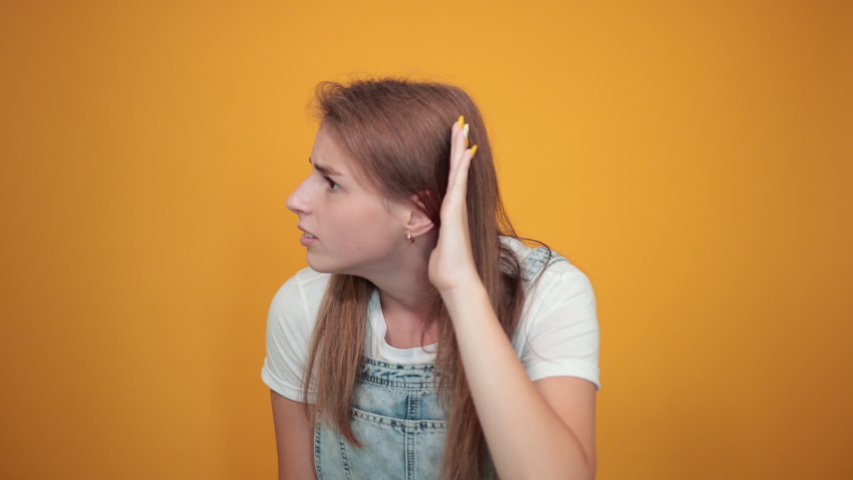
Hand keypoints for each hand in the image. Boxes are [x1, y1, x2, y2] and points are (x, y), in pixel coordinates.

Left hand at [428, 117, 480, 293]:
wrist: (455, 280)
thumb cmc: (444, 267)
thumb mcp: (433, 244)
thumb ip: (430, 233)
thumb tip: (420, 231)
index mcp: (450, 211)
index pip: (452, 179)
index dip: (453, 159)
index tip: (455, 141)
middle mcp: (456, 206)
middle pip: (458, 169)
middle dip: (458, 146)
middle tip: (460, 124)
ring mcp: (457, 207)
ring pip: (459, 171)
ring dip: (460, 148)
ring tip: (461, 127)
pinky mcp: (455, 211)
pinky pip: (459, 182)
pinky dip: (462, 165)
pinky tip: (465, 149)